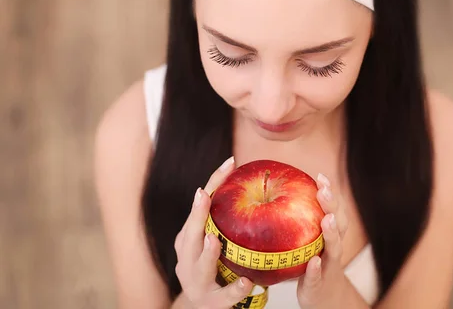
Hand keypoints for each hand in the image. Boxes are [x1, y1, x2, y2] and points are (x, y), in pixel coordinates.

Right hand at [173, 156, 254, 308]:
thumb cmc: (211, 270)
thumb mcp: (211, 245)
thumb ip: (226, 222)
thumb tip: (260, 186)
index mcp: (189, 238)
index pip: (201, 205)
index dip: (214, 182)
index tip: (231, 162)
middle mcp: (188, 257)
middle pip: (191, 233)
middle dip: (197, 214)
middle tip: (204, 195)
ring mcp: (197, 281)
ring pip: (201, 266)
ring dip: (208, 253)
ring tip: (215, 241)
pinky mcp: (211, 303)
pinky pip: (224, 296)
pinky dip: (234, 289)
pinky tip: (246, 282)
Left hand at [297, 173, 349, 307]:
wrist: (324, 297)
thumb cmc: (312, 262)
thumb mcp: (308, 239)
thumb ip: (298, 220)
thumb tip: (272, 193)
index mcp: (331, 232)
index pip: (334, 208)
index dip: (330, 192)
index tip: (321, 177)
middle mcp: (333, 246)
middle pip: (339, 223)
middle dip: (333, 205)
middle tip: (323, 191)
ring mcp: (328, 265)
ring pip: (335, 247)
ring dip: (331, 233)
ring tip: (327, 220)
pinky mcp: (318, 284)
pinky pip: (318, 275)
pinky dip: (317, 268)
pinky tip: (314, 262)